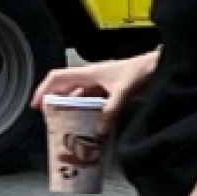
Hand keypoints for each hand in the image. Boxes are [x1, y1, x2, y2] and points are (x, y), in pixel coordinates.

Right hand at [37, 51, 157, 128]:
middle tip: (50, 122)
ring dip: (72, 112)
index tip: (36, 105)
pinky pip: (94, 105)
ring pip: (80, 99)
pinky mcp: (112, 94)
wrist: (160, 66)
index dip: (43, 89)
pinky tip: (90, 128)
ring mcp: (102, 86)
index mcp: (90, 73)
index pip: (58, 78)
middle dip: (55, 105)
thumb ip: (112, 110)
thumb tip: (100, 129)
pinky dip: (89, 116)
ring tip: (67, 128)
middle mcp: (93, 79)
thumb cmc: (143, 69)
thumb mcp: (125, 90)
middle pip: (66, 90)